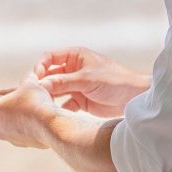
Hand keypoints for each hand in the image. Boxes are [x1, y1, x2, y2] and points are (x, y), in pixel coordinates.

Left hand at [0, 73, 57, 148]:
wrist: (50, 124)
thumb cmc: (34, 102)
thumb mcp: (29, 84)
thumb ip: (26, 80)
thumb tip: (29, 77)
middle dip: (6, 115)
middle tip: (19, 106)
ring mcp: (12, 140)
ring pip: (12, 131)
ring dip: (19, 123)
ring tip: (33, 112)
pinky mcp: (26, 145)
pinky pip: (26, 136)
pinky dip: (30, 130)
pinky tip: (42, 120)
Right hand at [35, 47, 149, 117]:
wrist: (134, 97)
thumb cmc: (114, 80)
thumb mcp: (87, 79)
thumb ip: (63, 82)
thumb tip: (41, 84)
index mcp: (75, 56)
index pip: (50, 57)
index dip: (41, 66)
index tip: (37, 78)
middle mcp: (73, 69)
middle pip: (50, 75)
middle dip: (43, 84)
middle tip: (36, 95)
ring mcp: (76, 85)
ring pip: (56, 90)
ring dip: (49, 97)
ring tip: (44, 105)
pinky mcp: (81, 100)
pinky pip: (65, 104)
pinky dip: (59, 109)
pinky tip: (56, 114)